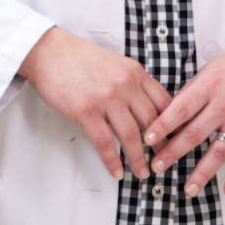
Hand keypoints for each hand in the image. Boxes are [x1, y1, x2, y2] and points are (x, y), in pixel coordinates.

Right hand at [19, 27, 171, 180]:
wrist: (49, 52)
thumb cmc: (80, 59)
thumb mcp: (115, 63)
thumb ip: (132, 82)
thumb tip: (147, 109)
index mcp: (135, 72)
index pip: (164, 102)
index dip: (172, 125)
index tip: (175, 140)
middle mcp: (125, 84)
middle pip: (151, 122)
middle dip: (160, 147)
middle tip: (162, 163)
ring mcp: (106, 97)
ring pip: (131, 136)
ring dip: (138, 159)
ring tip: (142, 173)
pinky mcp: (86, 110)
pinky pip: (105, 143)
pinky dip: (112, 161)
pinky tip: (116, 172)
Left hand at [143, 38, 224, 197]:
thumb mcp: (212, 68)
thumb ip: (193, 91)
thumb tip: (171, 113)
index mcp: (211, 84)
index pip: (181, 108)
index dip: (162, 125)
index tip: (146, 139)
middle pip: (195, 133)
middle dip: (173, 152)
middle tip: (156, 167)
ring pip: (220, 151)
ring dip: (202, 173)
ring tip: (187, 189)